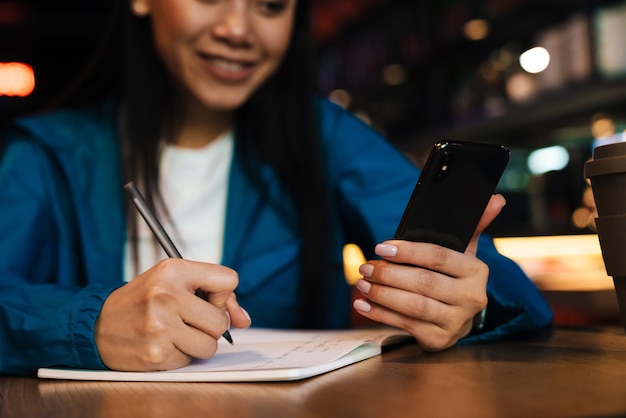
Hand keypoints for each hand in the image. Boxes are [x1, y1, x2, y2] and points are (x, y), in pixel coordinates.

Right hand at [95, 258, 250, 370]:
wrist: (97, 324)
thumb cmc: (143, 300)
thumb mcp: (174, 282)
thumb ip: (216, 296)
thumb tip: (244, 320)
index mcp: (173, 270)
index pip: (229, 280)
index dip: (223, 295)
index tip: (208, 298)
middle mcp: (165, 295)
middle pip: (221, 321)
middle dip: (210, 325)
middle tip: (188, 319)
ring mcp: (160, 326)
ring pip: (210, 345)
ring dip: (197, 343)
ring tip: (175, 332)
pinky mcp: (155, 354)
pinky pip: (189, 360)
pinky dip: (180, 355)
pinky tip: (162, 343)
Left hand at [353, 194, 505, 350]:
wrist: (459, 317)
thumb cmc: (453, 277)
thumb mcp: (463, 250)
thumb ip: (473, 224)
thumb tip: (494, 198)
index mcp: (477, 271)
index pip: (439, 257)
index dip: (408, 251)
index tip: (381, 247)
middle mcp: (471, 298)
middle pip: (424, 282)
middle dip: (389, 274)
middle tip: (366, 267)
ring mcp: (456, 322)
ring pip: (414, 306)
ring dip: (382, 294)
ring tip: (362, 283)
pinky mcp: (440, 340)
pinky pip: (406, 325)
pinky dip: (380, 314)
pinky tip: (362, 304)